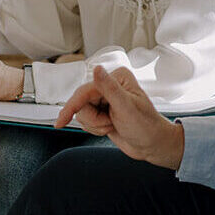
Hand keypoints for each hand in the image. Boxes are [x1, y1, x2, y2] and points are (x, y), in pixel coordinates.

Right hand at [57, 66, 184, 169]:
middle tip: (110, 124)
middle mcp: (109, 86)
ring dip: (95, 125)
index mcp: (117, 78)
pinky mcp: (102, 112)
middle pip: (81, 103)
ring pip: (82, 113)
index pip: (85, 90)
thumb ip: (109, 88)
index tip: (61, 121)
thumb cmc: (147, 127)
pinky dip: (95, 129)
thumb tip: (97, 69)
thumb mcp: (127, 108)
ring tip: (112, 126)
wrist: (153, 145)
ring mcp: (105, 100)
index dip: (72, 106)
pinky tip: (109, 128)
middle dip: (93, 119)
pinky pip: (86, 121)